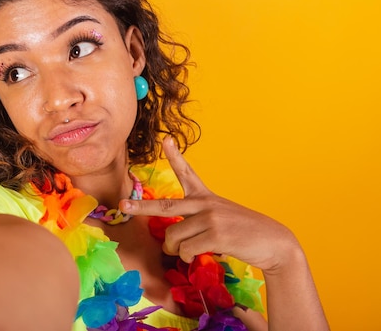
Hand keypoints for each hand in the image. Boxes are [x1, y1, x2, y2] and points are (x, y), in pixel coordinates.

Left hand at [120, 137, 299, 273]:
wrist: (273, 242)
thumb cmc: (244, 233)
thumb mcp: (221, 217)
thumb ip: (198, 220)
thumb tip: (175, 239)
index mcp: (206, 197)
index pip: (188, 172)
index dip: (175, 156)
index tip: (165, 139)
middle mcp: (205, 203)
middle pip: (164, 205)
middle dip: (140, 206)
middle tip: (123, 205)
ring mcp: (209, 218)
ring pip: (173, 236)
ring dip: (175, 249)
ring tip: (186, 253)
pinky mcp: (215, 234)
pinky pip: (186, 250)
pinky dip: (188, 257)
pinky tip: (199, 257)